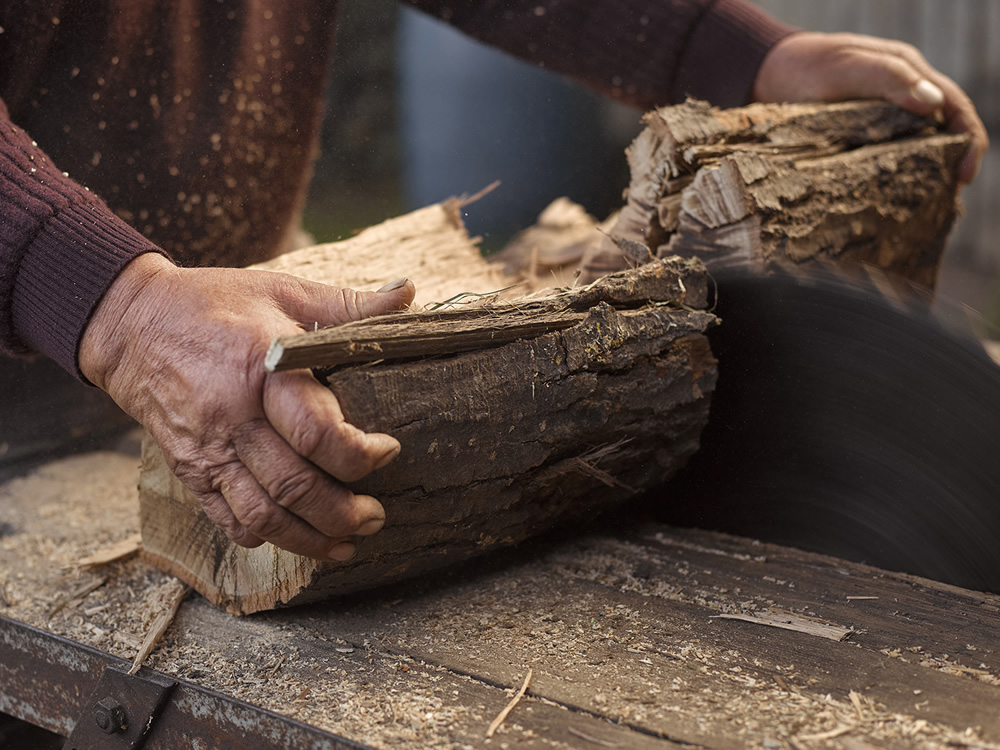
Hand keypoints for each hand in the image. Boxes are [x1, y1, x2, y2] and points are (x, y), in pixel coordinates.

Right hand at [79, 253, 414, 559]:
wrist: (130, 324)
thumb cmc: (215, 304)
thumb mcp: (282, 291)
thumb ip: (348, 303)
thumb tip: (409, 293)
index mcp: (259, 369)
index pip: (315, 431)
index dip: (359, 454)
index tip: (388, 452)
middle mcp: (231, 416)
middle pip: (293, 485)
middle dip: (343, 512)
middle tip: (376, 516)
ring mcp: (206, 448)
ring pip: (261, 515)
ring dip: (309, 539)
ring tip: (346, 543)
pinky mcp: (188, 468)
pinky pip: (226, 518)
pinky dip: (263, 536)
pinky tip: (293, 538)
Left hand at [753, 31, 987, 182]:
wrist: (767, 75)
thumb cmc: (807, 65)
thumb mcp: (847, 67)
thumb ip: (888, 79)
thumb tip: (932, 105)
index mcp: (909, 73)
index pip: (954, 105)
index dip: (968, 139)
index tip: (966, 173)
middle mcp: (901, 96)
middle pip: (942, 130)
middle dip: (952, 162)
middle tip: (948, 197)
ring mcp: (880, 118)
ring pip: (917, 147)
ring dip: (926, 174)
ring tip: (925, 205)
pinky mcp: (859, 137)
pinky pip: (887, 158)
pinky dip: (895, 177)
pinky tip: (891, 199)